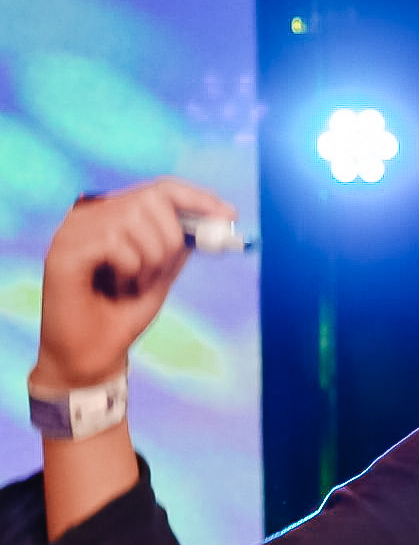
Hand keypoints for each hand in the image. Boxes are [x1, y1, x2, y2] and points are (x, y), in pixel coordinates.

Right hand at [34, 178, 235, 391]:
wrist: (92, 356)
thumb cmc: (122, 314)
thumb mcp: (162, 273)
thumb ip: (181, 243)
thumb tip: (215, 217)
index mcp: (111, 215)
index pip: (160, 188)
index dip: (198, 198)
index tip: (230, 215)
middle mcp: (88, 215)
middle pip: (152, 200)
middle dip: (170, 241)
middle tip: (157, 274)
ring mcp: (71, 231)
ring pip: (135, 221)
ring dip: (149, 261)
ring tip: (130, 285)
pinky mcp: (62, 251)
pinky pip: (116, 243)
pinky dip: (129, 269)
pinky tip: (113, 288)